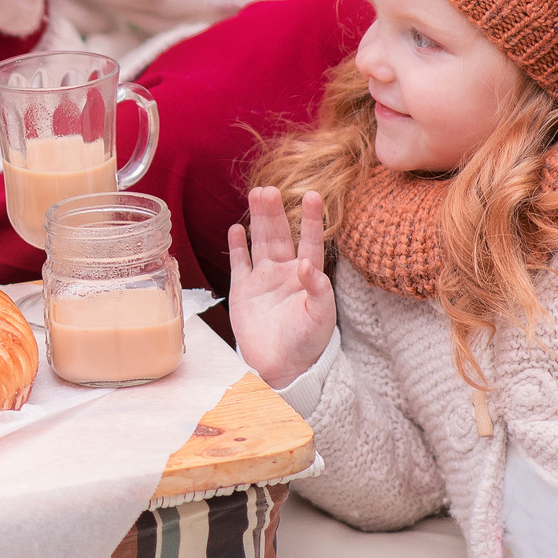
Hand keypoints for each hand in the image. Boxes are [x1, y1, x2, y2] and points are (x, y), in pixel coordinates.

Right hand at [227, 186, 336, 390]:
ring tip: (257, 194)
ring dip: (258, 220)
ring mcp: (263, 280)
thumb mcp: (320, 317)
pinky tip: (237, 228)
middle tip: (269, 189)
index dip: (311, 219)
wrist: (281, 368)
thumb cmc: (307, 343)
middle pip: (280, 235)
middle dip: (275, 212)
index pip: (310, 241)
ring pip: (260, 242)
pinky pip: (240, 263)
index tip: (312, 195)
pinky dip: (238, 246)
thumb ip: (317, 290)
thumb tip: (307, 263)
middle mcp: (285, 272)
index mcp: (307, 277)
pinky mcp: (243, 291)